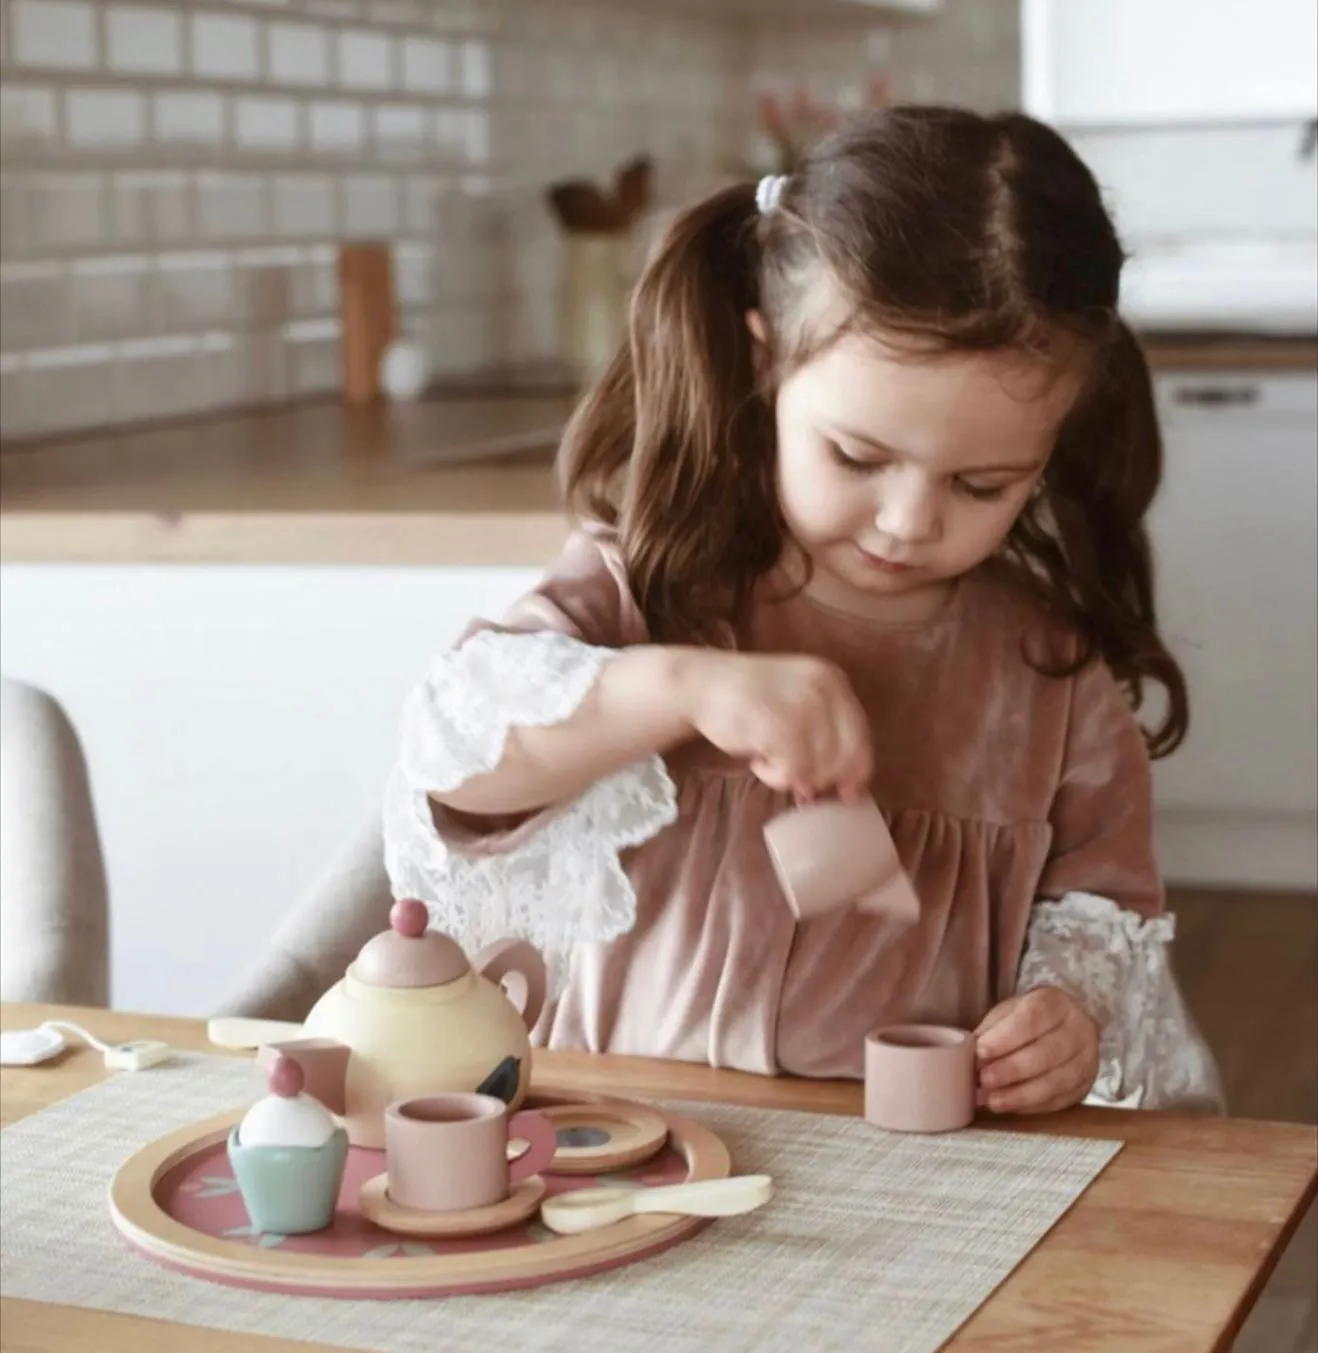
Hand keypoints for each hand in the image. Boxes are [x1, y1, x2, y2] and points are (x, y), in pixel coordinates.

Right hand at [676, 650, 872, 800]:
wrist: (700, 684)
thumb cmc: (747, 699)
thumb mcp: (796, 701)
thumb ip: (824, 731)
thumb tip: (849, 787)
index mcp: (833, 680)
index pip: (861, 736)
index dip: (857, 770)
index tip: (847, 794)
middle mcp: (825, 690)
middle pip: (845, 758)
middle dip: (823, 779)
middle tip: (799, 785)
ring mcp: (804, 708)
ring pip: (820, 769)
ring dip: (793, 776)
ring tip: (767, 758)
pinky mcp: (781, 728)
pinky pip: (793, 774)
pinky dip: (773, 776)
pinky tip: (755, 758)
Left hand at [973, 986, 1099, 1114]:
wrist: (1064, 1027)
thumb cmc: (1028, 1019)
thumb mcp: (1008, 1013)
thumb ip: (991, 1032)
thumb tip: (971, 1059)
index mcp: (1056, 1003)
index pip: (1033, 1018)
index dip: (1006, 1037)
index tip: (981, 1052)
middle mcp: (1079, 1029)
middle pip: (1047, 1053)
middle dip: (1011, 1069)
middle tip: (983, 1080)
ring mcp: (1087, 1060)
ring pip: (1056, 1082)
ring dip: (1020, 1095)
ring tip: (991, 1099)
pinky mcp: (1086, 1086)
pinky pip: (1059, 1101)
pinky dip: (1030, 1106)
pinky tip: (1008, 1105)